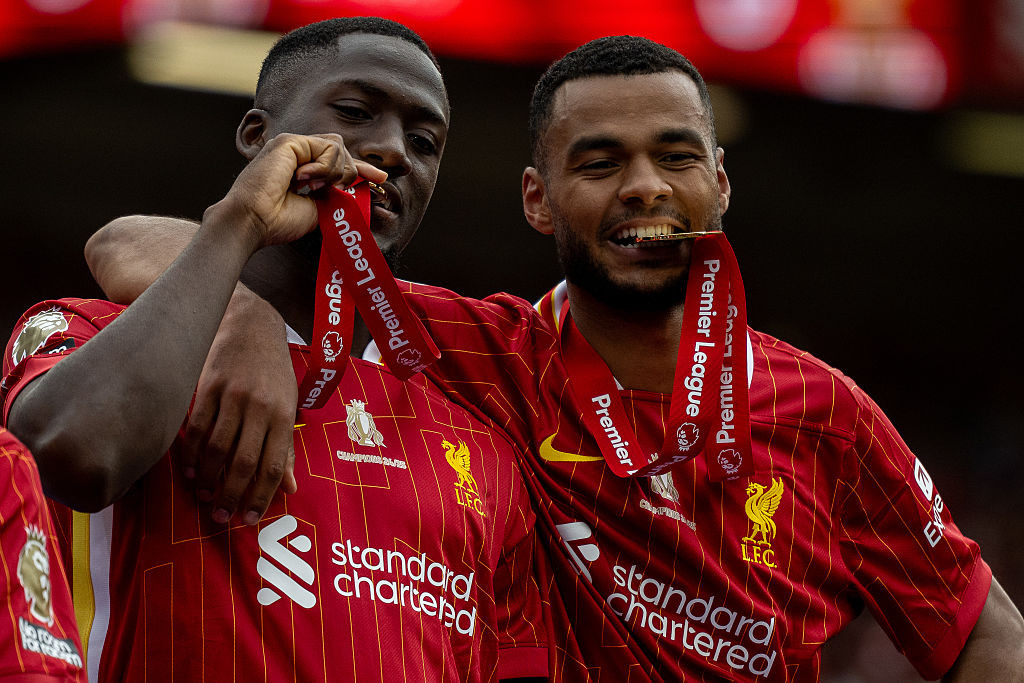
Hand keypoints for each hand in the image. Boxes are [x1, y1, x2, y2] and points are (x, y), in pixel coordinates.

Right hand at [181, 286, 297, 524]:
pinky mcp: (207, 386)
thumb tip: (289, 489)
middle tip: (221, 517)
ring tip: (204, 497)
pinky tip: (189, 471)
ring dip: (208, 479)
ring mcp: (232, 396)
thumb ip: (286, 447)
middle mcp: (260, 407)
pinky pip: (195, 428)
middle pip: (243, 462)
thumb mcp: (288, 405)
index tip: (249, 519)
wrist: (249, 324)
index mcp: (284, 414)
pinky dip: (190, 454)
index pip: (273, 464)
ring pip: (216, 448)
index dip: (261, 496)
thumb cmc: (273, 371)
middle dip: (231, 495)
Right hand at [221, 133, 386, 248]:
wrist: (254, 222)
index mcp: (301, 168)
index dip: (360, 168)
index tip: (380, 178)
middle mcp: (296, 153)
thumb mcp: (318, 208)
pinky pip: (326, 148)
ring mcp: (292, 145)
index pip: (337, 160)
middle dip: (349, 170)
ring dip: (334, 172)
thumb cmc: (278, 221)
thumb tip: (359, 189)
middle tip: (336, 189)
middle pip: (340, 149)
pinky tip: (307, 180)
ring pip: (337, 147)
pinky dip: (325, 167)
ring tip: (314, 188)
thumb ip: (335, 195)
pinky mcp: (289, 142)